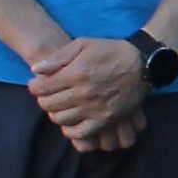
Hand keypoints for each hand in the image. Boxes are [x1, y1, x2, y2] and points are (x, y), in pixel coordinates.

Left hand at [26, 35, 146, 150]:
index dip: (35, 86)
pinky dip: (69, 131)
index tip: (38, 84)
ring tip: (59, 105)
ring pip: (60, 119)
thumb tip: (35, 69)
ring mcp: (94, 109)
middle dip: (43, 99)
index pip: (41, 88)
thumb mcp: (84, 44)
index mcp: (76, 74)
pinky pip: (79, 134)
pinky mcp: (105, 120)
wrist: (142, 64)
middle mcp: (83, 93)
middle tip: (48, 94)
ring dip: (55, 113)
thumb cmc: (110, 51)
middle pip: (48, 105)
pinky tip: (70, 122)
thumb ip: (58, 57)